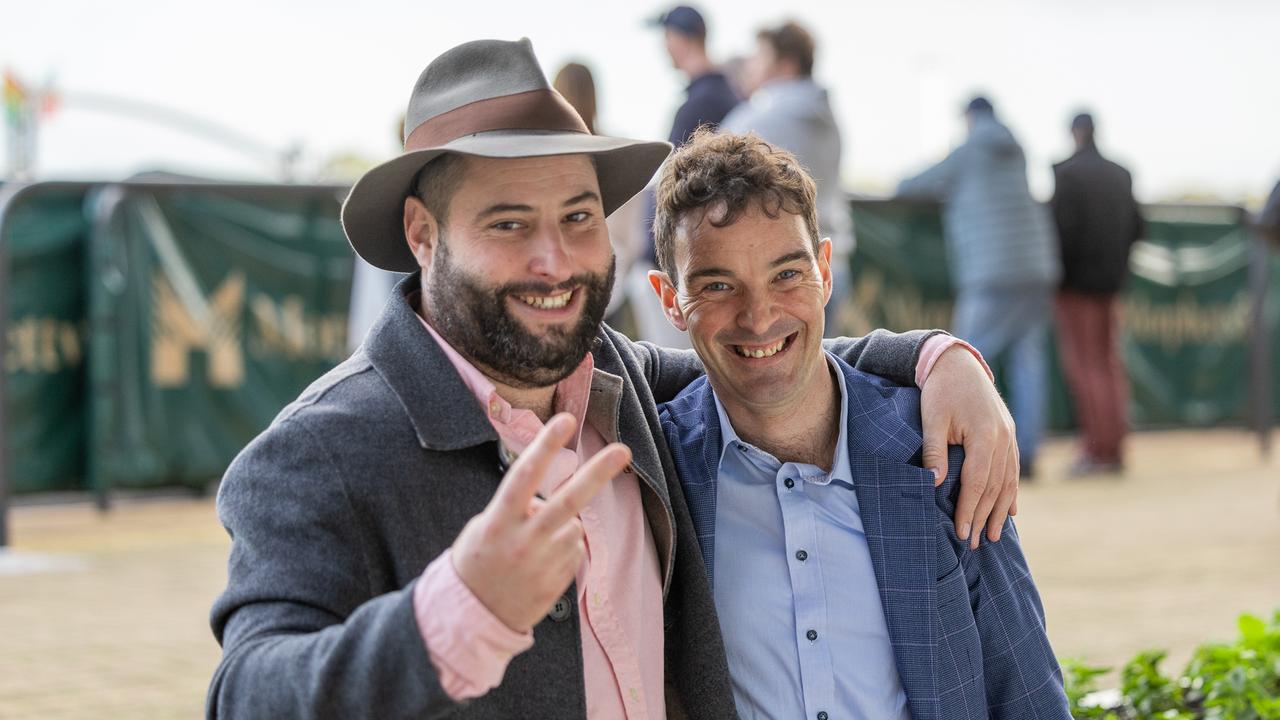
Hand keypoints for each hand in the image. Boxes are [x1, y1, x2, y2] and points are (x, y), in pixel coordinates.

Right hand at [450, 413, 630, 632]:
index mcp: (499, 522)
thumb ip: (515, 509)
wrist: (474, 617)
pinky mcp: (559, 581)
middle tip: (624, 450)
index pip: (525, 476)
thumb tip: (547, 500)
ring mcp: (544, 563)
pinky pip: (573, 550)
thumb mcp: (483, 528)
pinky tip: (539, 564)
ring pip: (573, 526)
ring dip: (562, 526)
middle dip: (598, 473)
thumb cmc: (476, 563)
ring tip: (534, 545)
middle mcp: (524, 541)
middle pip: (569, 501)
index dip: (546, 446)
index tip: (565, 420)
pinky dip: (562, 548)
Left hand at [920, 344, 1018, 548]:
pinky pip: (1013, 469)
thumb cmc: (940, 390)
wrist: (957, 363)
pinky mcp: (1008, 434)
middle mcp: (1003, 438)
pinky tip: (1012, 510)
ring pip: (1008, 481)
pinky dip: (1012, 491)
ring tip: (995, 535)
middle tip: (976, 543)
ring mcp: (1009, 436)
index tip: (963, 533)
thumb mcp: (932, 419)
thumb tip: (933, 485)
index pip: (977, 483)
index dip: (970, 510)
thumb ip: (935, 452)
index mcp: (985, 435)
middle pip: (995, 487)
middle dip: (985, 517)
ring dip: (1002, 510)